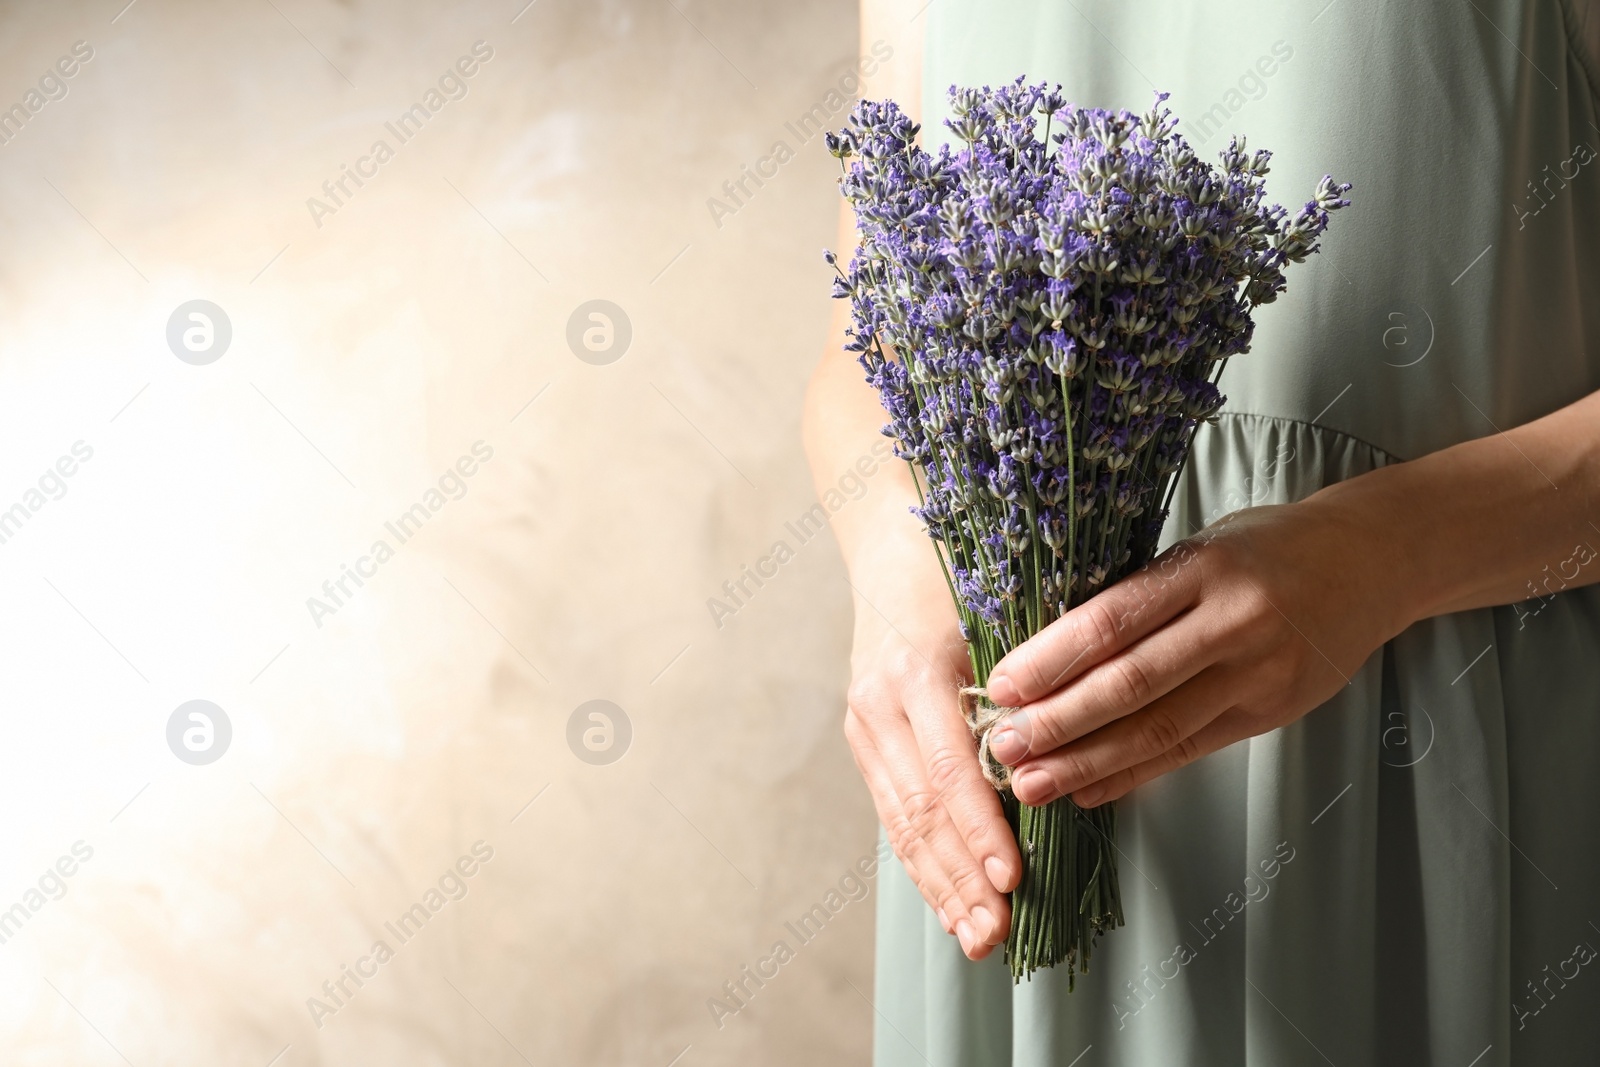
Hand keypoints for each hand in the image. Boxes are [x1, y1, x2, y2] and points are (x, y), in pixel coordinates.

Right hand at [843, 536, 1021, 959]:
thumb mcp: (997, 609)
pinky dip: (924, 861)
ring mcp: (864, 723)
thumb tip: (1067, 760)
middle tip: (999, 934)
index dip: (981, 830)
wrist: (888, 540)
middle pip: (921, 811)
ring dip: (941, 885)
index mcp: (915, 669)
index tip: (1015, 878)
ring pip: (903, 822)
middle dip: (962, 879)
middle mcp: (879, 703)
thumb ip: (1024, 683)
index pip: (949, 769)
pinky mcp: (864, 737)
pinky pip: (894, 812)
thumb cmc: (961, 567)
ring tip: (976, 937)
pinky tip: (949, 902)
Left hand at [983, 497, 1410, 807]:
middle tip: (1002, 749)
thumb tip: (1048, 648)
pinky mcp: (1273, 712)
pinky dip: (1135, 774)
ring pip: (1160, 728)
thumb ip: (1141, 594)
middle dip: (1059, 722)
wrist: (1375, 560)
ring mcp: (1259, 673)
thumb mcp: (1202, 547)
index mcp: (1203, 568)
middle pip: (1132, 683)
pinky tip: (1089, 790)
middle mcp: (1233, 622)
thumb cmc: (1268, 547)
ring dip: (1088, 762)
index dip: (1052, 659)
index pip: (1114, 620)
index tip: (1001, 685)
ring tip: (1033, 784)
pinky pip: (1191, 751)